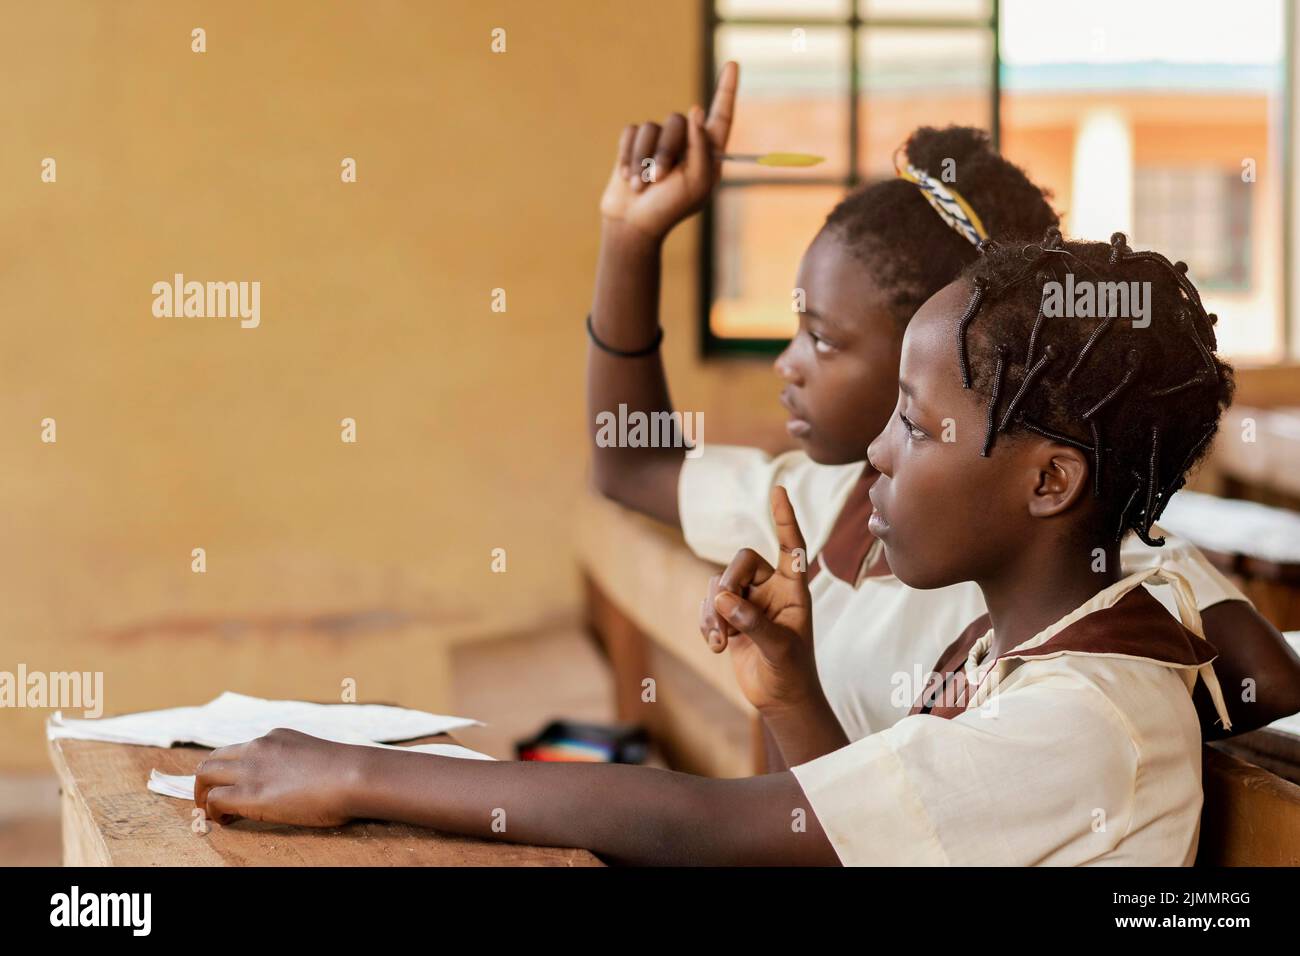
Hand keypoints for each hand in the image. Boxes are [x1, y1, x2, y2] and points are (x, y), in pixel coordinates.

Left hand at [194, 728, 364, 827]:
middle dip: (207, 779)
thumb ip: (299, 763)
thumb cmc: (347, 772)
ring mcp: (251, 769)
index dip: (231, 769)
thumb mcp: (316, 756)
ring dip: (203, 794)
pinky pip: (215, 799)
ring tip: (210, 811)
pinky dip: (213, 811)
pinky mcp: (249, 793)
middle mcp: (258, 747)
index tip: (236, 784)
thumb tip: (303, 782)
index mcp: (276, 737)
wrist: (352, 776)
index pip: (241, 749)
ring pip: (205, 774)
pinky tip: (226, 821)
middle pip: (213, 758)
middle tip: (211, 798)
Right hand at [599, 61, 736, 242]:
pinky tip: (628, 178)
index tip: (733, 64)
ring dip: (643, 158)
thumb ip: (702, 147)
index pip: (720, 116)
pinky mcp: (635, 144)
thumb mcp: (696, 182)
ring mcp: (659, 142)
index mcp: (707, 154)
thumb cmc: (669, 208)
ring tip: (641, 185)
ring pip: (652, 127)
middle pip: (678, 121)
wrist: (632, 224)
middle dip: (664, 151)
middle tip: (658, 180)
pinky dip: (628, 156)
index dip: (727, 90)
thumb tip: (695, 110)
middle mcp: (685, 143)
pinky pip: (632, 132)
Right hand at [700, 486, 820, 714]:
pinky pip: (710, 603)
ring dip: (714, 612)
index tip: (778, 490)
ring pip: (720, 584)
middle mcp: (773, 588)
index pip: (791, 546)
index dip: (784, 518)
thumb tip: (724, 599)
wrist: (780, 698)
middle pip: (741, 561)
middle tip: (724, 616)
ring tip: (721, 642)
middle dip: (728, 586)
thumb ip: (754, 622)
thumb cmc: (792, 673)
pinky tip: (716, 646)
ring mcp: (750, 601)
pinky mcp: (731, 616)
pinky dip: (707, 622)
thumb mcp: (779, 649)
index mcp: (795, 588)